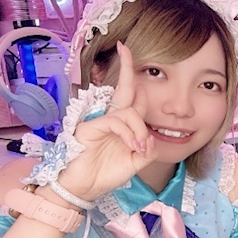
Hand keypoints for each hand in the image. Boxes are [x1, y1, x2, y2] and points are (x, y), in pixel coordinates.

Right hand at [57, 43, 157, 200]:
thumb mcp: (136, 162)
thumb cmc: (106, 175)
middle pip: (122, 89)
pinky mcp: (90, 128)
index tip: (137, 67)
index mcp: (122, 125)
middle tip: (125, 48)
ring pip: (127, 112)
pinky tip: (133, 146)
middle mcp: (110, 119)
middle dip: (126, 67)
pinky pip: (116, 122)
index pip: (133, 100)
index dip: (139, 87)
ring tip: (140, 147)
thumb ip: (148, 149)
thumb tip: (153, 137)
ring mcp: (98, 121)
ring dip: (140, 130)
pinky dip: (129, 133)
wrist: (84, 189)